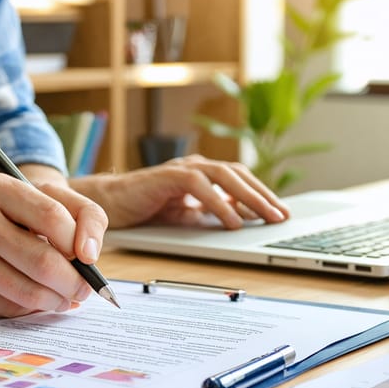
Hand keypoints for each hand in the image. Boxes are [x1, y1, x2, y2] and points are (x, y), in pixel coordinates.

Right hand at [0, 174, 107, 317]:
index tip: (89, 256)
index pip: (52, 216)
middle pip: (44, 262)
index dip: (80, 241)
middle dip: (75, 281)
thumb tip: (90, 257)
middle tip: (85, 287)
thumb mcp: (20, 196)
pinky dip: (32, 308)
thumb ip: (66, 213)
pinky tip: (36, 299)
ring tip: (66, 296)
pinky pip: (11, 309)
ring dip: (58, 300)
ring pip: (29, 293)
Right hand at [70, 155, 290, 228]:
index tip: (280, 213)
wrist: (107, 203)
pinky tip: (231, 220)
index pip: (239, 180)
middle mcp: (195, 167)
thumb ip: (207, 214)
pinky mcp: (167, 175)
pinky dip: (218, 203)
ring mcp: (181, 169)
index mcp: (201, 176)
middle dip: (263, 195)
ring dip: (248, 197)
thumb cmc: (143, 209)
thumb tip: (237, 219)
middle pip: (238, 175)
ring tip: (264, 217)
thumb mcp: (183, 216)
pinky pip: (199, 185)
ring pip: (224, 175)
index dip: (261, 194)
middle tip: (281, 216)